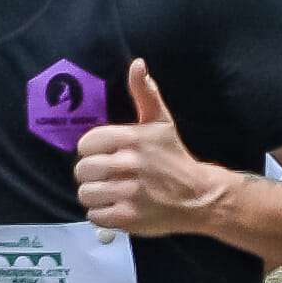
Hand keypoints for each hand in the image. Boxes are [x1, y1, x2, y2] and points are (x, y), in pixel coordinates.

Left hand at [73, 56, 229, 239]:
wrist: (199, 196)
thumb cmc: (174, 157)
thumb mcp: (161, 121)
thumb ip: (145, 93)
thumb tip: (137, 64)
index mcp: (131, 138)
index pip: (85, 144)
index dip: (94, 151)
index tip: (109, 155)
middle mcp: (127, 165)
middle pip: (82, 170)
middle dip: (94, 174)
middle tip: (111, 175)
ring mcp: (127, 193)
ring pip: (86, 193)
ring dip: (97, 194)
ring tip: (114, 191)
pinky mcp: (127, 217)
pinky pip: (94, 215)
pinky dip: (103, 213)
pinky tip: (119, 206)